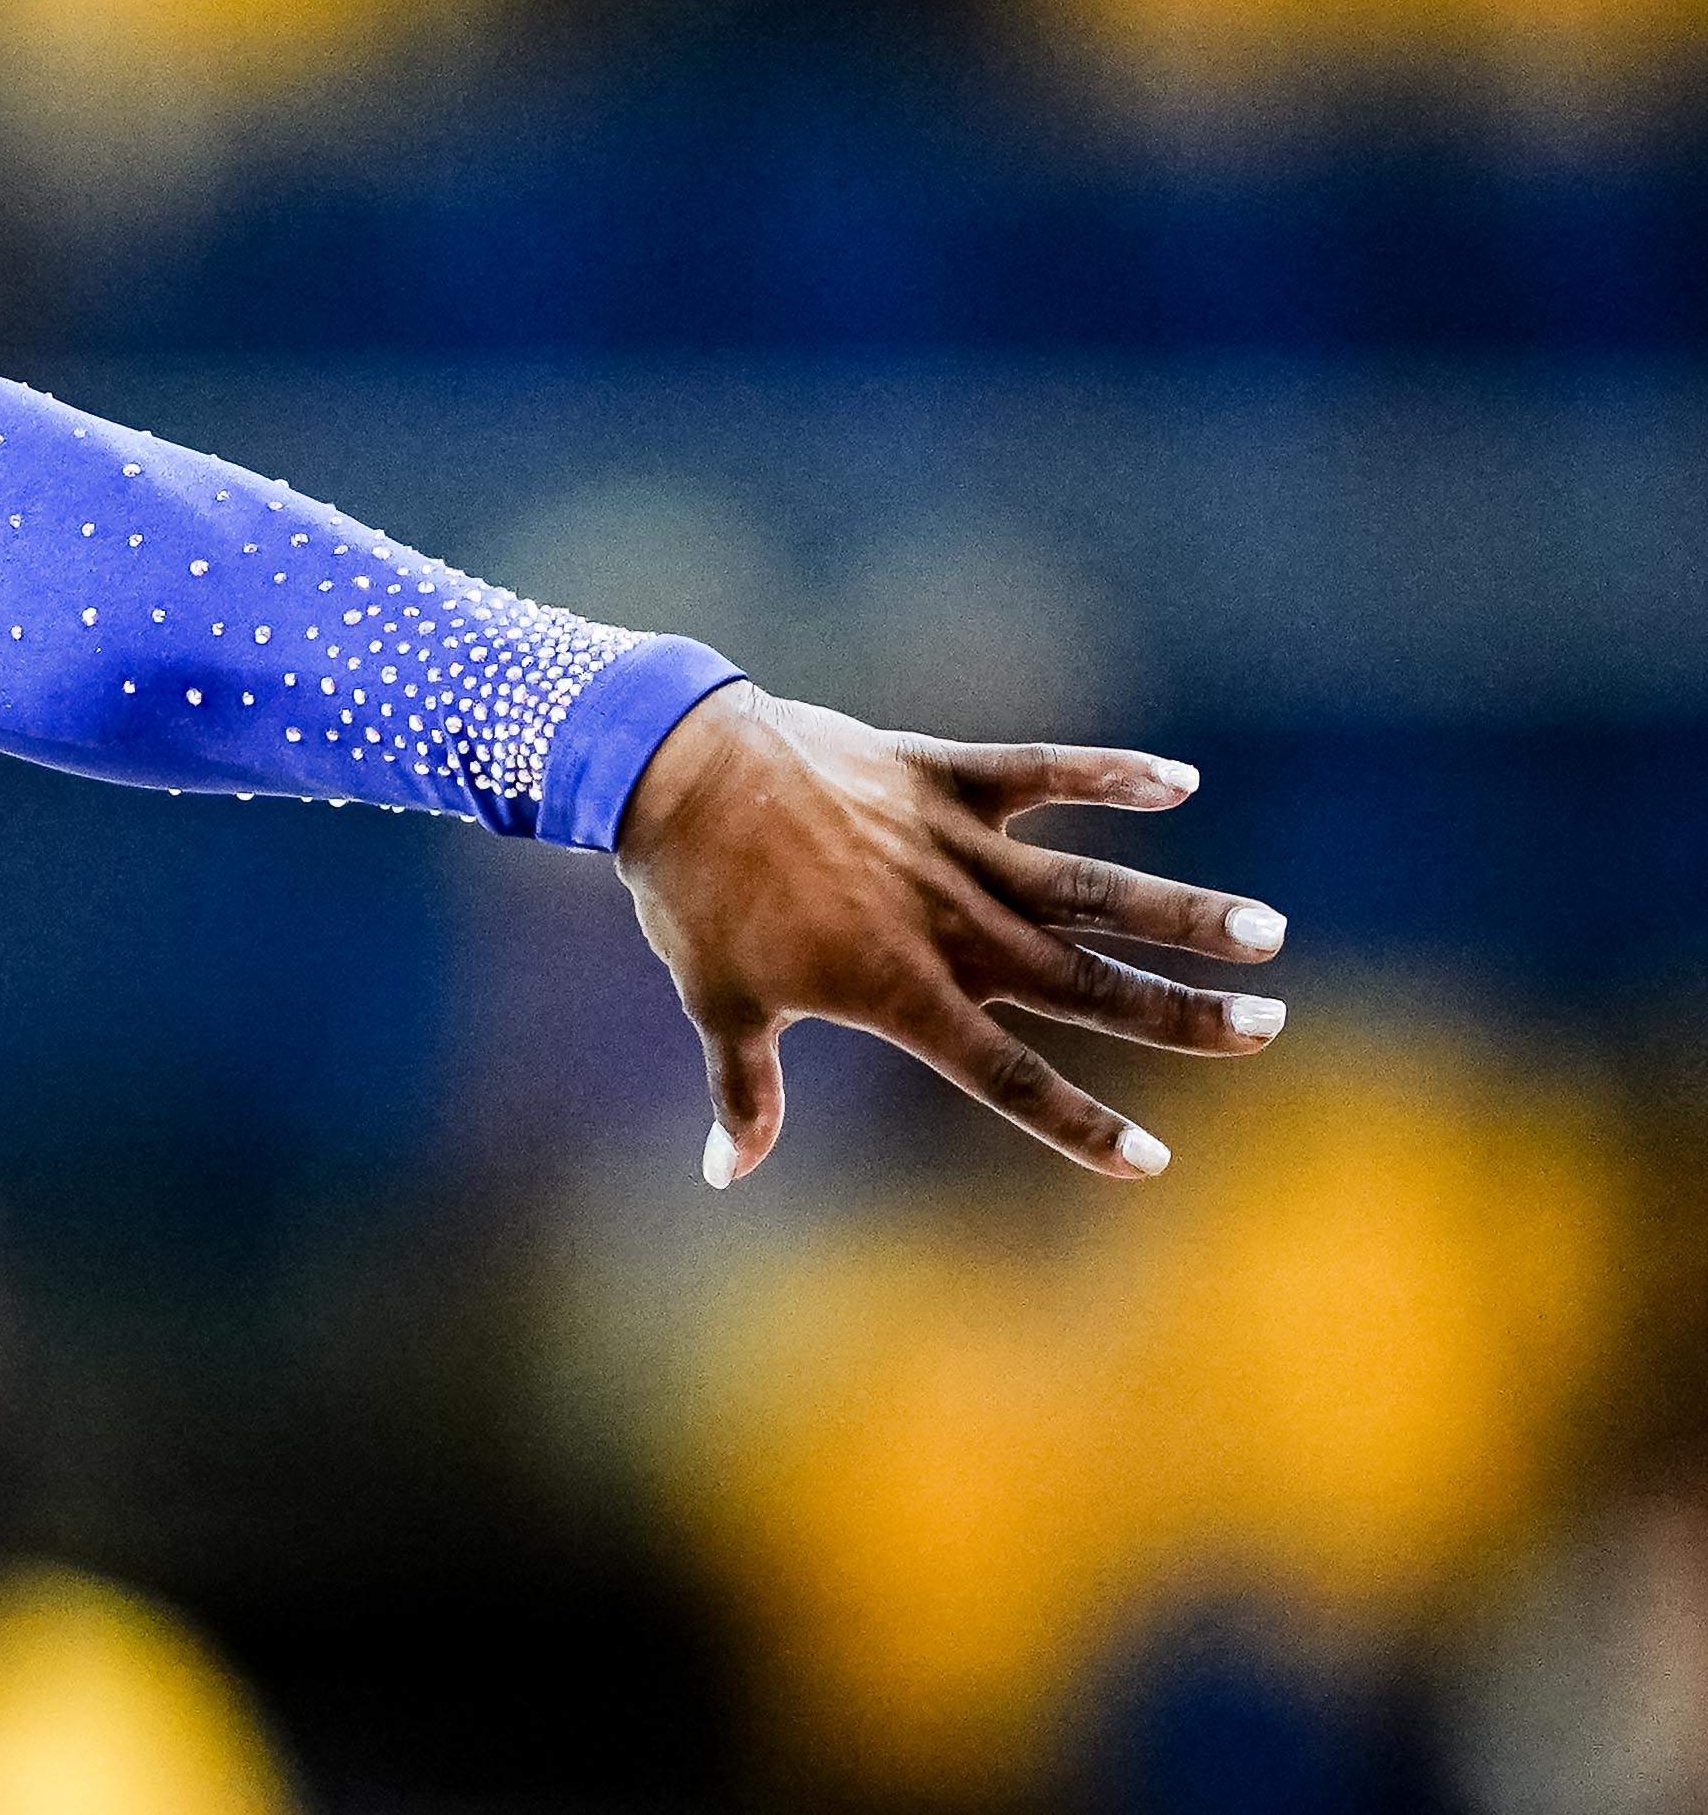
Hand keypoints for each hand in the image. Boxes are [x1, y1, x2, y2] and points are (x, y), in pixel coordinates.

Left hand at [612, 682, 1291, 1187]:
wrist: (673, 771)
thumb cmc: (693, 895)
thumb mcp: (716, 1002)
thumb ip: (744, 1092)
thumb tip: (726, 1174)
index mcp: (898, 991)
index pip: (1006, 1076)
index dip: (1077, 1124)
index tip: (1151, 1161)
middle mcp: (947, 925)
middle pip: (1086, 982)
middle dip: (1182, 1013)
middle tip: (1271, 1026)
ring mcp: (951, 846)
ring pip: (1092, 886)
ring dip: (1180, 911)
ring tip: (1266, 931)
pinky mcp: (940, 774)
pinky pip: (1041, 772)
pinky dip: (1109, 774)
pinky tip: (1180, 780)